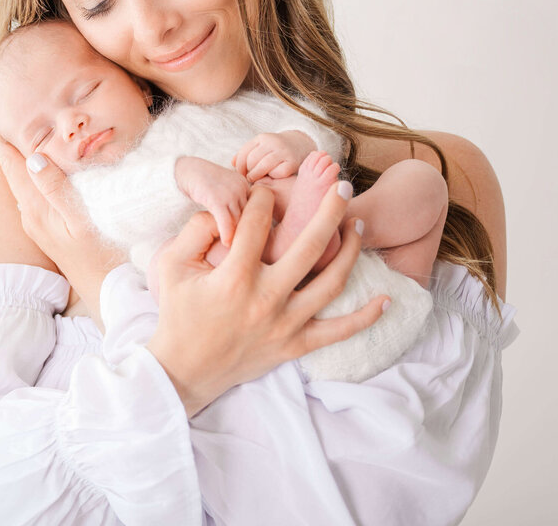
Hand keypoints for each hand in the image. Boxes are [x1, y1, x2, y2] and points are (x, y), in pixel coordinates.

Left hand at [0, 118, 122, 320]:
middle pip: (12, 173)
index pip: (12, 167)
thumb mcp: (80, 221)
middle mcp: (31, 216)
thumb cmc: (100, 256)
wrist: (105, 292)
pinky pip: (33, 195)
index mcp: (36, 209)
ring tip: (8, 142)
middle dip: (1, 148)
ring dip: (14, 162)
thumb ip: (57, 189)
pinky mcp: (47, 231)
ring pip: (22, 184)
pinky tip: (37, 174)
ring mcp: (38, 225)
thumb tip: (32, 158)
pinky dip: (30, 177)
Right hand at [146, 184, 388, 416]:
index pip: (256, 224)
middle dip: (329, 209)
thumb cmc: (177, 315)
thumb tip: (224, 210)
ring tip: (357, 225)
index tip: (265, 192)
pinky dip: (365, 316)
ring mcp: (285, 324)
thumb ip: (195, 231)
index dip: (261, 200)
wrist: (185, 370)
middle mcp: (265, 298)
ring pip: (331, 282)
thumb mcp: (171, 266)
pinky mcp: (295, 346)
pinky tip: (386, 299)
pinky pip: (339, 331)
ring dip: (350, 250)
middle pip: (309, 245)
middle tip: (341, 186)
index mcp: (233, 277)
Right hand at [174, 156, 249, 244]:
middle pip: (247, 215)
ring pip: (238, 219)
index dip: (250, 225)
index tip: (247, 239)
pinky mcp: (217, 198)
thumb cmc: (203, 183)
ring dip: (237, 235)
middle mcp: (241, 187)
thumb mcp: (223, 190)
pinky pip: (225, 220)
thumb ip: (234, 202)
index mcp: (245, 184)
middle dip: (245, 231)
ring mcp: (230, 192)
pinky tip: (226, 243)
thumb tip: (240, 224)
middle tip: (243, 248)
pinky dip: (227, 233)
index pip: (254, 209)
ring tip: (235, 250)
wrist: (186, 170)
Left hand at [232, 130, 315, 181]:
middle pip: (252, 160)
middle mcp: (272, 142)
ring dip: (257, 176)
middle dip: (248, 171)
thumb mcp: (260, 147)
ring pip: (262, 167)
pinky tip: (273, 176)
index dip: (239, 166)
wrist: (300, 144)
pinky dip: (273, 177)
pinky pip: (277, 173)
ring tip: (256, 179)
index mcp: (262, 138)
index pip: (244, 153)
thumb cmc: (274, 149)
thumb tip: (232, 163)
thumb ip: (246, 153)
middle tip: (250, 177)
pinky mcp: (292, 162)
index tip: (240, 173)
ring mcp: (283, 152)